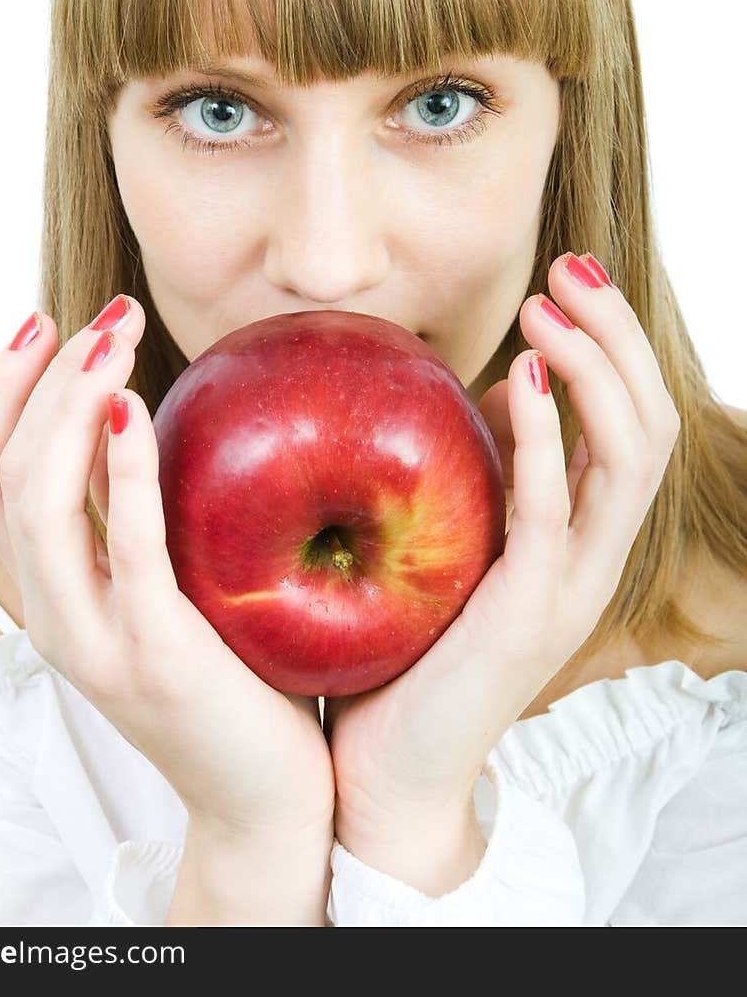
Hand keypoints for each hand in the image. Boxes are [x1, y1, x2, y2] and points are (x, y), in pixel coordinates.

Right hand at [0, 296, 334, 839]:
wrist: (265, 799)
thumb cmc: (233, 677)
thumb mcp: (167, 584)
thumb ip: (138, 512)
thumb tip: (141, 410)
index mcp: (51, 594)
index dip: (0, 390)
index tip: (45, 318)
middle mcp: (51, 616)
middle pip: (1, 475)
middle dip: (38, 377)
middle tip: (105, 312)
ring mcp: (93, 640)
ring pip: (38, 502)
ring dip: (67, 404)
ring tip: (114, 336)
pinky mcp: (152, 654)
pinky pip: (124, 545)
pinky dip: (121, 467)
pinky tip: (132, 406)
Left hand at [323, 252, 680, 838]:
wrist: (390, 771)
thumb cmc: (410, 648)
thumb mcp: (454, 536)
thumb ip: (485, 469)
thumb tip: (486, 385)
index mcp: (577, 534)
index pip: (631, 419)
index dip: (612, 341)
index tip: (563, 276)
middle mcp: (592, 555)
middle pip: (650, 421)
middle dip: (618, 333)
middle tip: (568, 267)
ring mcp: (571, 584)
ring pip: (629, 455)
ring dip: (594, 367)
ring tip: (546, 305)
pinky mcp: (531, 610)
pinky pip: (557, 508)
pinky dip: (547, 434)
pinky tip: (521, 376)